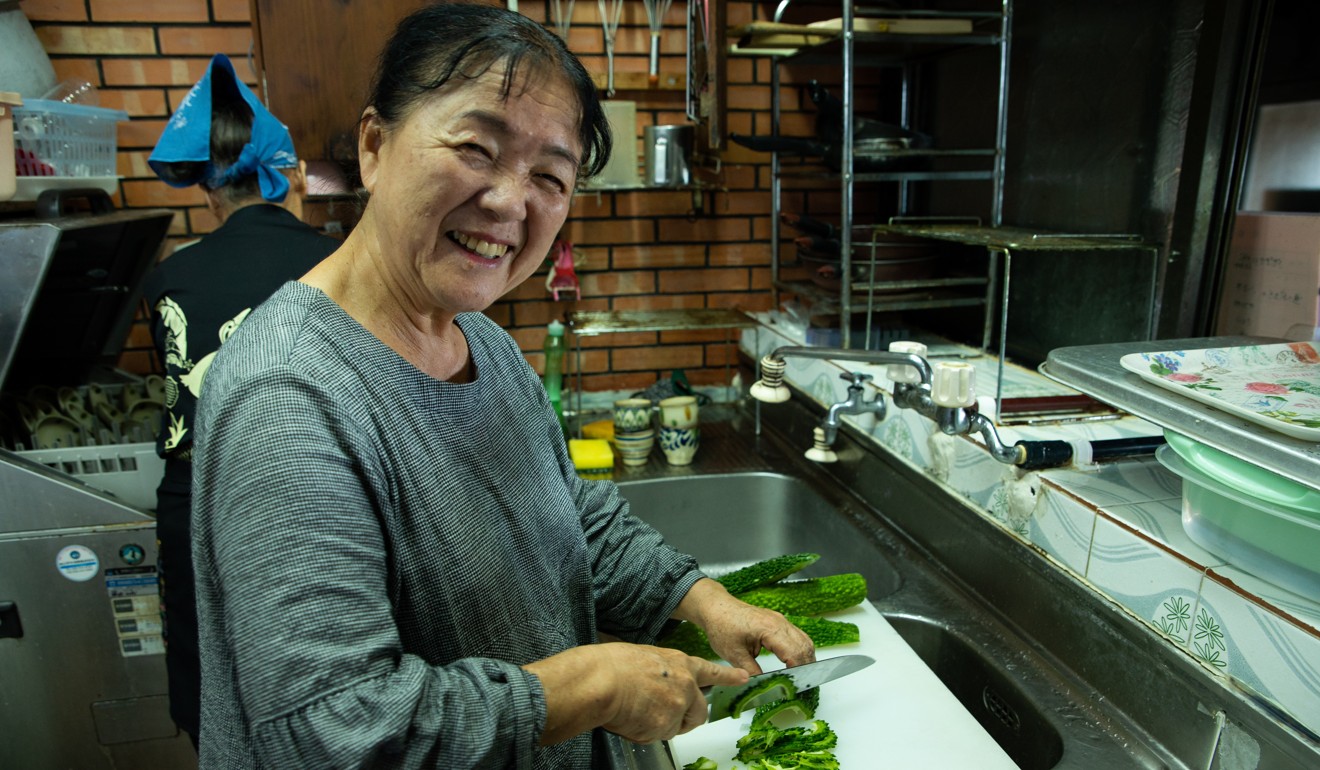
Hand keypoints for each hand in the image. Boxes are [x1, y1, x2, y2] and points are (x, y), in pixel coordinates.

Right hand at [526, 642, 747, 745]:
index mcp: (680, 664)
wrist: (601, 681)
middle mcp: (686, 685)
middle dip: (686, 719)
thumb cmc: (613, 665)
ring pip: (677, 727)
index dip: (728, 677)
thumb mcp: (645, 658)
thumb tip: (660, 689)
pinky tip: (631, 718)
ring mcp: (678, 707)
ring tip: (637, 711)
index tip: (744, 677)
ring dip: (662, 725)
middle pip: (699, 712)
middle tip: (664, 716)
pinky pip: (659, 737)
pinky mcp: (667, 726)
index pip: (710, 672)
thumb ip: (662, 674)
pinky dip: (645, 733)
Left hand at [673, 578, 814, 673]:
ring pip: (804, 640)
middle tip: (802, 685)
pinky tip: (796, 662)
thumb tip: (764, 687)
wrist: (715, 607)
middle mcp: (779, 622)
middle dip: (806, 666)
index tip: (798, 686)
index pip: (794, 653)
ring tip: (801, 677)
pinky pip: (797, 635)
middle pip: (803, 646)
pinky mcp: (778, 621)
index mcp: (770, 629)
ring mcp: (780, 620)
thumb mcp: (734, 654)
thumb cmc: (721, 626)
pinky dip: (800, 649)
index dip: (799, 671)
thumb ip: (751, 672)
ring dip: (805, 658)